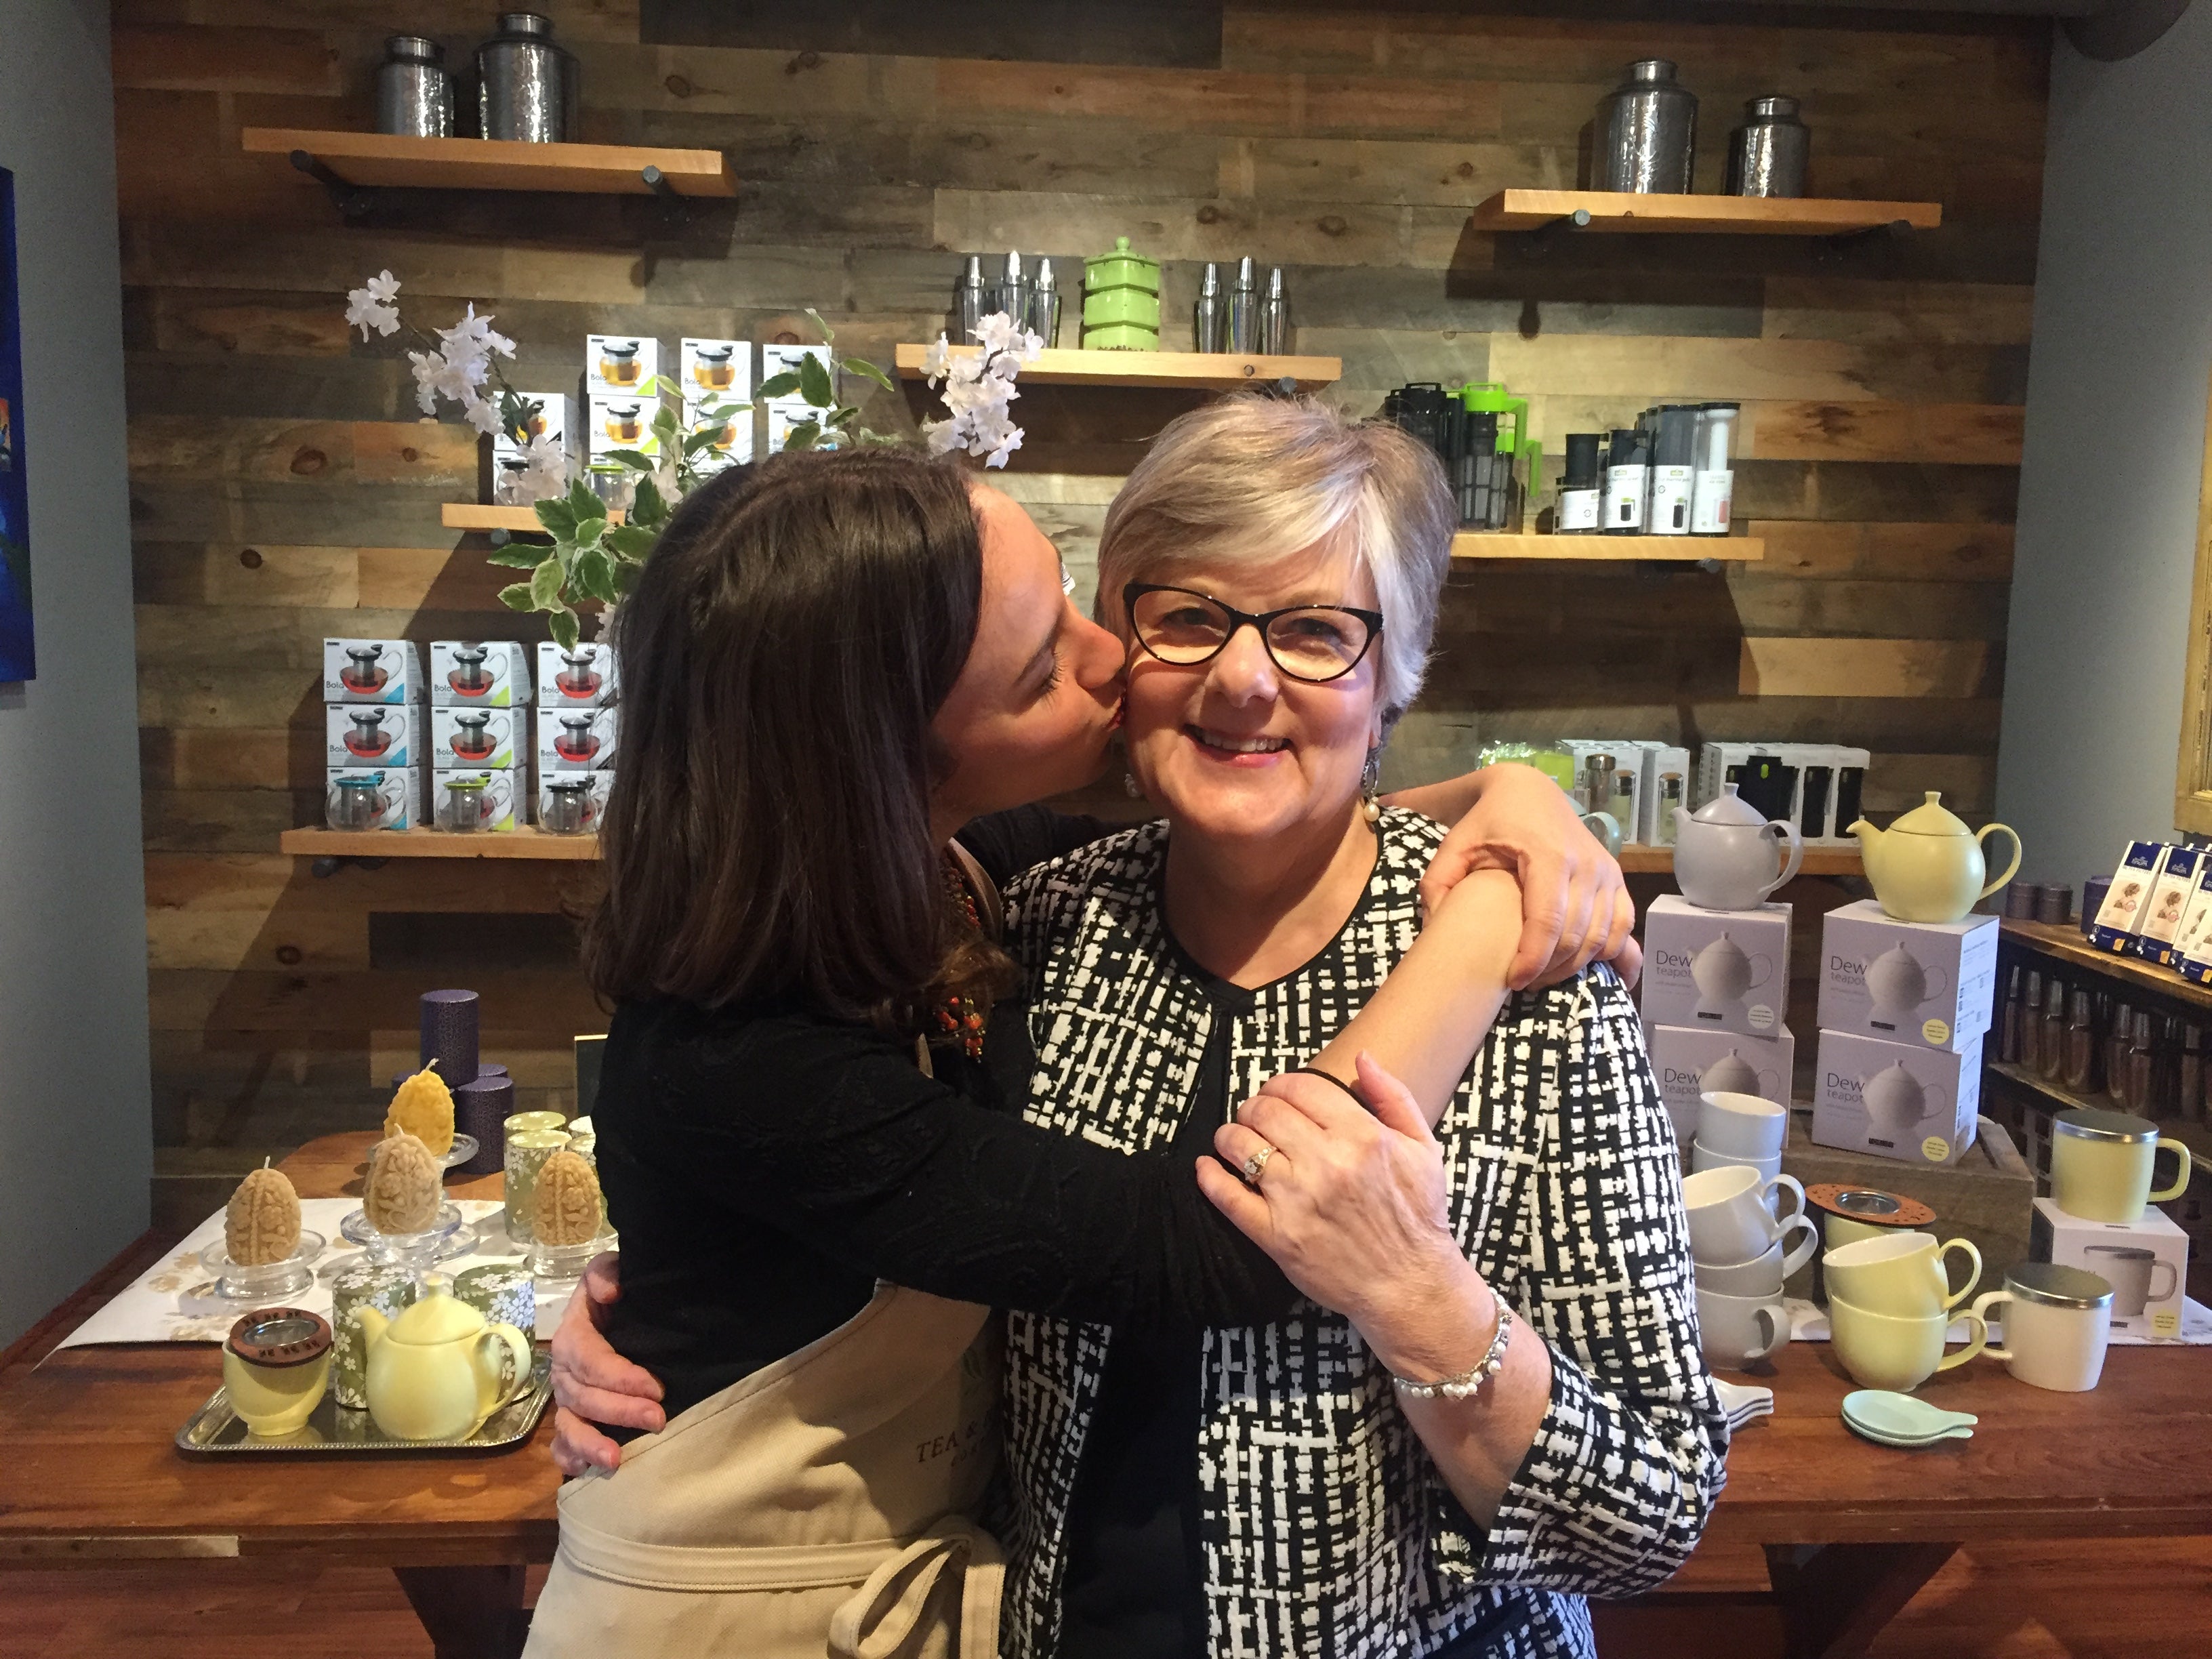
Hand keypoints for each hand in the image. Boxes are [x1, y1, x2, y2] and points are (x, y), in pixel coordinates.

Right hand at [548, 1250, 664, 1476]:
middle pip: (584, 1397)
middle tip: (658, 1419)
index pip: (590, 1360)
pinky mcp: (573, 1421)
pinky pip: (562, 1447)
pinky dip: (572, 1460)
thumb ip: (606, 1271)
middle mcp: (565, 1372)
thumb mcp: (610, 1270)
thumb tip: (610, 1290)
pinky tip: (590, 1472)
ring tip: (616, 1460)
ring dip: (590, 1445)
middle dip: (620, 1411)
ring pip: (568, 1427)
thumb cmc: (618, 1293)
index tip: (656, 1388)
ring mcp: (567, 1401)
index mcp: (573, 1336)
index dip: (620, 1377)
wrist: (620, 1312)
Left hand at [1195, 1054, 1495, 1380]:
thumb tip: (1362, 1058)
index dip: (1281, 1084)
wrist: (1410, 1286)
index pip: (1300, 1087)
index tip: (1278, 1093)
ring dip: (1230, 1135)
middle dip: (1254, 1106)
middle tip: (1255, 1115)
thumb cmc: (1418, 1217)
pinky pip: (1229, 1197)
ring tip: (1234, 1139)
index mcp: (1362, 1137)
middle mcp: (1327, 1164)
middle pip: (1265, 1111)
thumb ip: (1393, 1097)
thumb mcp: (1423, 1148)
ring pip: (1241, 1146)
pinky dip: (1210, 1177)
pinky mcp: (1277, 1237)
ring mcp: (1297, 1201)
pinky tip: (1206, 1168)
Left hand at [1419, 763, 1636, 989]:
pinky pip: (1623, 926)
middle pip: (1577, 936)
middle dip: (1551, 969)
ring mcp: (1607, 871)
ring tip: (1544, 976)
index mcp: (1548, 856)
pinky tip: (1584, 967)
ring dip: (1576, 966)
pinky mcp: (1617, 878)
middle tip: (1524, 985)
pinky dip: (1608, 952)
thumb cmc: (1489, 820)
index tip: (1513, 981)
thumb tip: (1435, 924)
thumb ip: (1438, 882)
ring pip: (1602, 936)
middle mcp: (1586, 864)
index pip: (1548, 922)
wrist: (1528, 790)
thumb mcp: (1455, 844)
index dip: (1533, 960)